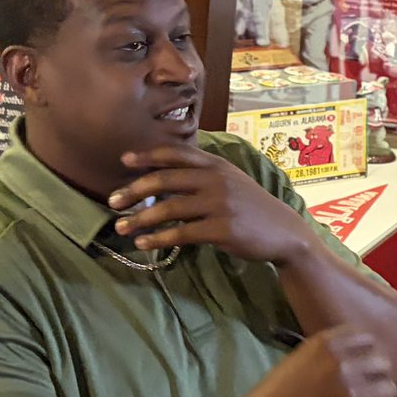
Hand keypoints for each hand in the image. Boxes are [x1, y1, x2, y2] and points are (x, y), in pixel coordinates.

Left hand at [108, 146, 319, 264]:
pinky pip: (181, 233)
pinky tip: (143, 243)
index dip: (147, 156)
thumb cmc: (252, 207)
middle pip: (165, 180)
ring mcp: (220, 203)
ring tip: (121, 227)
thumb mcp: (231, 181)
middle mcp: (216, 179)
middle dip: (134, 190)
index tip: (124, 161)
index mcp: (216, 165)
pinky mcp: (222, 229)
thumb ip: (203, 175)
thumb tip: (162, 177)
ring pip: (169, 208)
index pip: (176, 153)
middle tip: (112, 202)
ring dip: (140, 218)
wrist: (284, 232)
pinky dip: (158, 238)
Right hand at [238, 327, 396, 396]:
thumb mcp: (299, 360)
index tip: (362, 363)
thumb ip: (329, 355)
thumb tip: (358, 356)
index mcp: (327, 345)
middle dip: (376, 375)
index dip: (366, 352)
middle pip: (383, 363)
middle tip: (367, 387)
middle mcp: (343, 365)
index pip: (367, 339)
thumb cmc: (275, 395)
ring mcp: (351, 394)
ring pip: (388, 389)